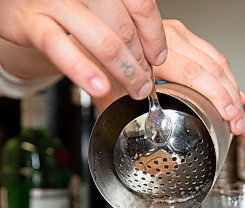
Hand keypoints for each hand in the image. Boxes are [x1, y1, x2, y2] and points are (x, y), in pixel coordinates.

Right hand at [0, 0, 166, 98]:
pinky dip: (84, 71)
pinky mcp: (33, 22)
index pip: (141, 5)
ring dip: (126, 72)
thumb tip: (152, 54)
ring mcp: (57, 2)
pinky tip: (100, 87)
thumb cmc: (60, 5)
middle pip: (125, 28)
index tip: (158, 58)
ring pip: (104, 41)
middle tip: (144, 84)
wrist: (14, 0)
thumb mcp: (95, 5)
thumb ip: (120, 20)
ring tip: (134, 90)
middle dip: (140, 63)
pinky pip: (61, 48)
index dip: (154, 36)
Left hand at [94, 20, 244, 134]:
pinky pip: (212, 54)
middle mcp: (166, 39)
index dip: (215, 97)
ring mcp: (177, 35)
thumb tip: (147, 131)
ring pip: (217, 60)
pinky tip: (234, 92)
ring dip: (232, 88)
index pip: (193, 74)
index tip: (227, 115)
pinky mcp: (182, 36)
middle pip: (211, 68)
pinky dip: (225, 76)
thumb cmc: (98, 63)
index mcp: (150, 53)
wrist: (93, 38)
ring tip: (238, 113)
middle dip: (230, 99)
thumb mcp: (107, 93)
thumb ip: (129, 111)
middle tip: (237, 123)